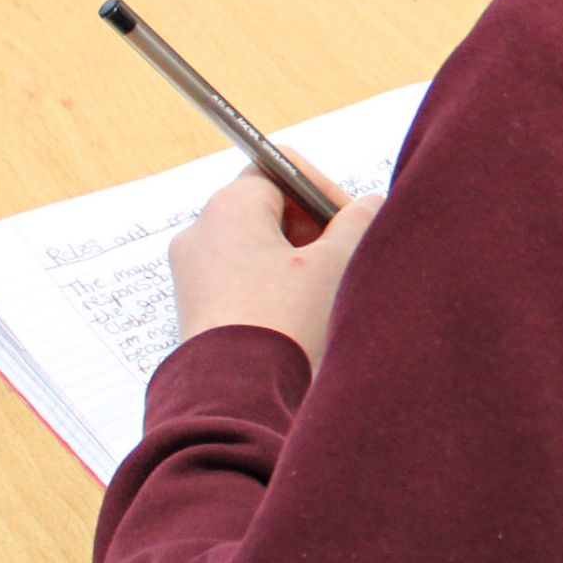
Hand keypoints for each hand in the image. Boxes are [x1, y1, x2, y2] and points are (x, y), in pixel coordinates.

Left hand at [169, 153, 381, 375]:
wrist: (237, 393)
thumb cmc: (285, 320)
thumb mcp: (337, 262)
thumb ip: (358, 222)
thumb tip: (370, 204)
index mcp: (230, 205)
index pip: (283, 168)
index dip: (324, 190)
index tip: (351, 222)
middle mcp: (201, 231)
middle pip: (269, 208)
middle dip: (314, 229)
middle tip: (343, 259)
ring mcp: (192, 271)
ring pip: (256, 246)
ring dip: (296, 260)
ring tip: (324, 295)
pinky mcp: (195, 306)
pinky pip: (240, 279)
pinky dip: (272, 287)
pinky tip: (298, 317)